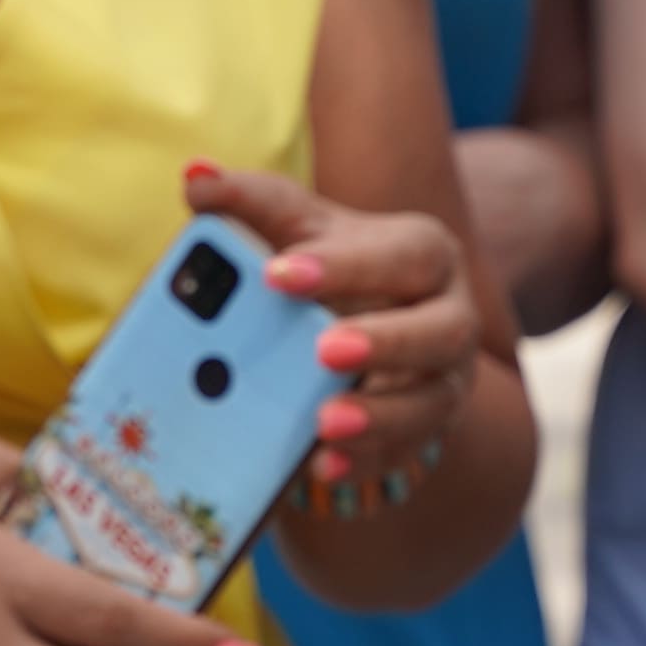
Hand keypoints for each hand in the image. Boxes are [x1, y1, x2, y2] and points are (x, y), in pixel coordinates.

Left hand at [184, 163, 486, 495]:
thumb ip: (249, 201)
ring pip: (430, 404)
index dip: (346, 265)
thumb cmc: (330, 264)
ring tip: (321, 424)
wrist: (364, 323)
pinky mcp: (422, 432)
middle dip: (385, 343)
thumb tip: (196, 178)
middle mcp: (450, 318)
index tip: (276, 274)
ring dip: (379, 417)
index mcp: (423, 254)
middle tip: (322, 351)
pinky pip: (401, 455)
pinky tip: (319, 467)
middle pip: (441, 332)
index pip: (401, 254)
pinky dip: (363, 463)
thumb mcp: (294, 227)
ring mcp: (443, 382)